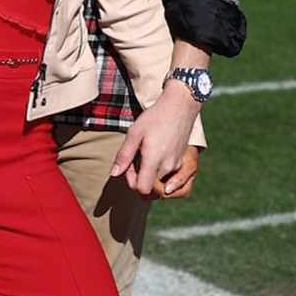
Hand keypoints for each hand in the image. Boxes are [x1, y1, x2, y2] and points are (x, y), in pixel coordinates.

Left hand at [110, 82, 200, 197]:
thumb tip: (114, 174)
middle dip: (139, 177)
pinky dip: (159, 169)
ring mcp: (177, 165)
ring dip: (149, 173)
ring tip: (145, 153)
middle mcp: (168, 167)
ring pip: (159, 181)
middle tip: (135, 158)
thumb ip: (124, 156)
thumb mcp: (134, 133)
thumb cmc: (155, 117)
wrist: (180, 106)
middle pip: (150, 186)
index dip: (132, 182)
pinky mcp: (181, 161)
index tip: (129, 167)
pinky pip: (168, 175)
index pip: (142, 190)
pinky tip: (155, 152)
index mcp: (154, 161)